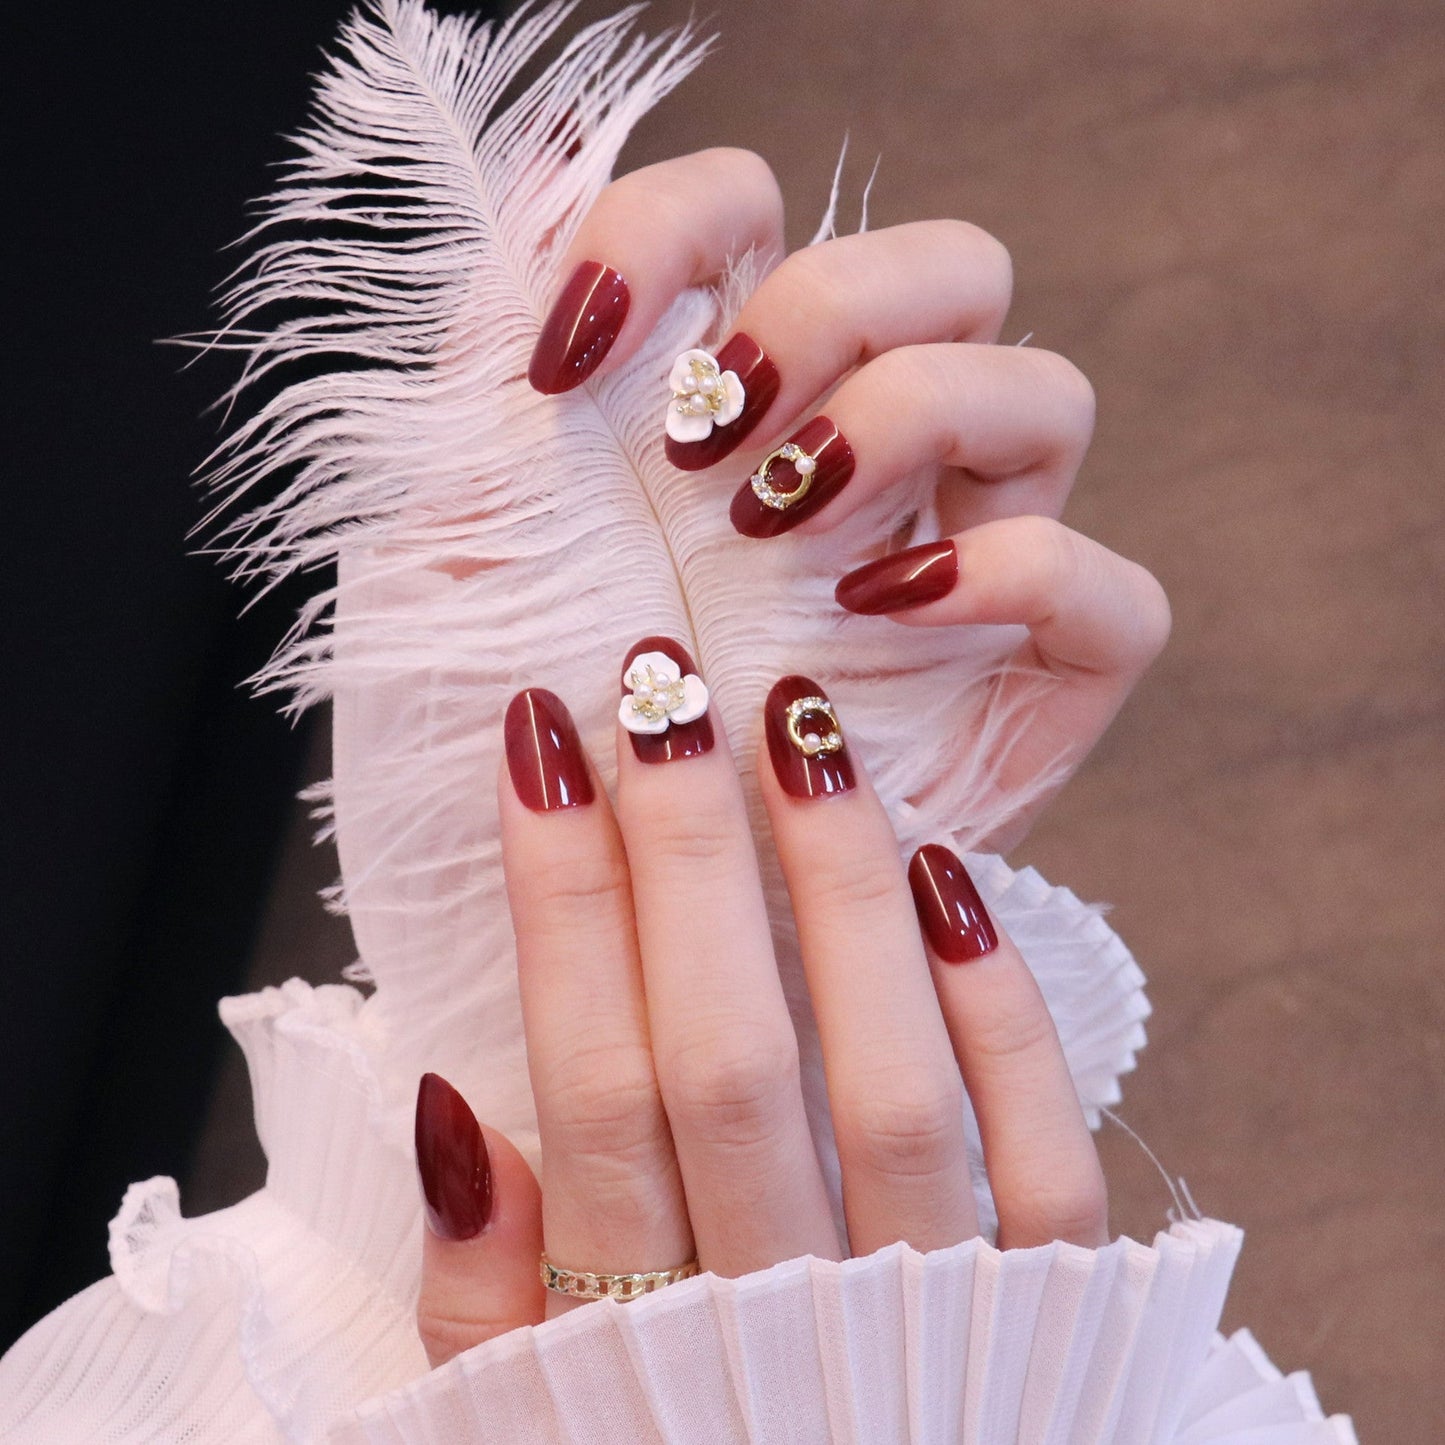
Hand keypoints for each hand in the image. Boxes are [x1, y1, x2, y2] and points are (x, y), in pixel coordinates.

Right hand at [412, 642, 1106, 1366]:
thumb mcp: (523, 1421)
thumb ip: (477, 1294)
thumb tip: (458, 1104)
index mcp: (639, 1338)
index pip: (588, 1078)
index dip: (559, 895)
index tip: (542, 740)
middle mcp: (792, 1316)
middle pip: (727, 1050)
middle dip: (684, 851)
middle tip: (662, 684)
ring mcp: (935, 1311)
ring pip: (885, 1078)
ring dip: (836, 886)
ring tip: (798, 727)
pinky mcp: (1053, 1305)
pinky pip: (1043, 1149)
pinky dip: (996, 1007)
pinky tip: (945, 871)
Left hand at [526, 148, 1170, 849]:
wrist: (580, 916)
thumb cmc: (516, 723)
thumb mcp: (460, 530)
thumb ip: (499, 348)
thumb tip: (549, 165)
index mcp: (736, 397)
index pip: (760, 213)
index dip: (670, 231)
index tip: (566, 363)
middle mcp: (868, 455)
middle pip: (948, 268)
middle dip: (828, 316)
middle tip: (707, 446)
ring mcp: (966, 558)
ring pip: (1045, 390)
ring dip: (913, 423)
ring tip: (782, 530)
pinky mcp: (1036, 680)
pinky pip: (1109, 587)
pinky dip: (1011, 575)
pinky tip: (879, 615)